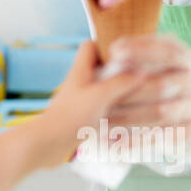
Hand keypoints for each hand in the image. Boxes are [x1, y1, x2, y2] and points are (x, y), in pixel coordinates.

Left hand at [29, 40, 146, 165]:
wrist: (48, 145)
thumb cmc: (70, 117)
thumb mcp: (100, 95)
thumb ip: (121, 82)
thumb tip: (142, 71)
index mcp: (81, 70)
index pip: (91, 46)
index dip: (108, 44)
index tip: (128, 52)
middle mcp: (80, 83)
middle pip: (101, 68)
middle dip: (120, 72)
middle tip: (138, 76)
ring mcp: (81, 101)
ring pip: (104, 90)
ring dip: (120, 94)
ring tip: (138, 98)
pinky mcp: (82, 118)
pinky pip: (103, 109)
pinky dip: (115, 112)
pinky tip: (127, 119)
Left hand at [104, 34, 190, 156]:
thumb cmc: (169, 79)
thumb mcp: (162, 61)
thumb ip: (141, 55)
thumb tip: (108, 50)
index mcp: (186, 58)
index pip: (167, 51)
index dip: (142, 50)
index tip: (114, 52)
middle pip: (161, 86)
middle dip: (128, 91)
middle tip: (100, 95)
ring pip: (160, 113)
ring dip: (129, 118)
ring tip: (101, 122)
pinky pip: (162, 137)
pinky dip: (139, 141)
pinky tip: (117, 144)